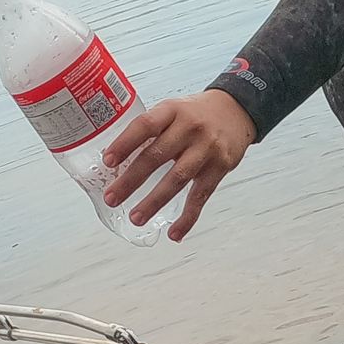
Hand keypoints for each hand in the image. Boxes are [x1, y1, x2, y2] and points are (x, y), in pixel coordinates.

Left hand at [101, 89, 255, 242]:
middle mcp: (189, 128)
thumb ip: (151, 130)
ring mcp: (206, 149)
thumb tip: (118, 159)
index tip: (107, 161)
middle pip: (157, 156)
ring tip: (136, 218)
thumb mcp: (172, 110)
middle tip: (112, 198)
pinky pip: (200, 196)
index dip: (125, 143)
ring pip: (177, 179)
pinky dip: (187, 217)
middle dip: (131, 180)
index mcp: (172, 111)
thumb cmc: (196, 113)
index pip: (145, 125)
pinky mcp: (219, 168)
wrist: (236, 110)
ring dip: (154, 201)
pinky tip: (174, 233)